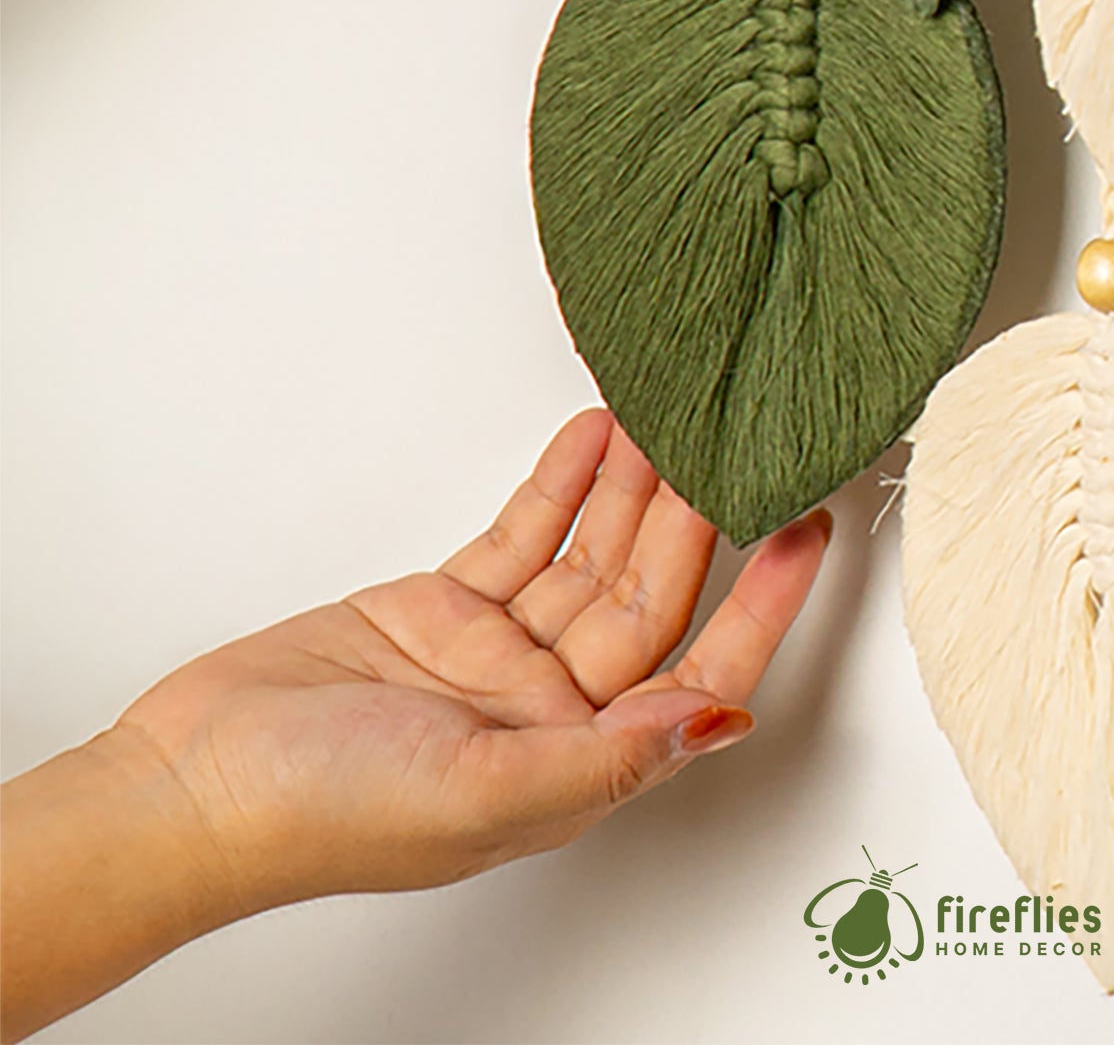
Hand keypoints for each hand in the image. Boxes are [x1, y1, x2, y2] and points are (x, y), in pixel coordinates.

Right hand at [121, 410, 829, 910]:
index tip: (807, 531)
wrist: (189, 786)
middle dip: (696, 514)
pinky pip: (525, 537)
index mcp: (578, 762)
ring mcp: (497, 656)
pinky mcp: (443, 611)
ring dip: (633, 486)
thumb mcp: (481, 794)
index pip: (702, 672)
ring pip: (592, 555)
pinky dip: (559, 485)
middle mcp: (550, 709)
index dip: (763, 605)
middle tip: (739, 436)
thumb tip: (716, 724)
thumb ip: (606, 756)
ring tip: (673, 412)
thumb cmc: (319, 818)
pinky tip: (595, 435)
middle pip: (651, 596)